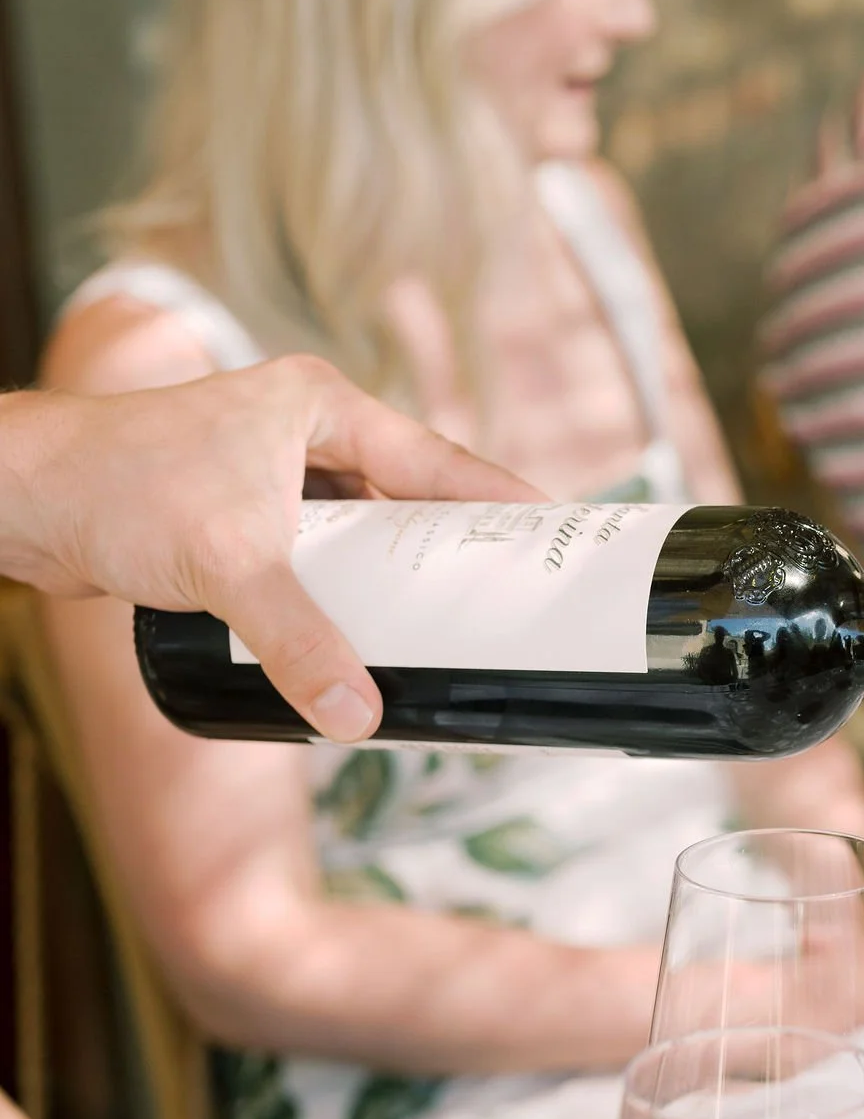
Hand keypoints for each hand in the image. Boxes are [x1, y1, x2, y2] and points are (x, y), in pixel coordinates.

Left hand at [0, 357, 539, 739]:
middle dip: (451, 546)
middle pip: (405, 494)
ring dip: (391, 574)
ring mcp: (268, 469)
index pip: (434, 458)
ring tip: (447, 624)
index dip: (497, 500)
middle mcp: (299, 429)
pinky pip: (316, 553)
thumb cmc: (118, 487)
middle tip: (511, 595)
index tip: (556, 534)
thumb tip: (357, 714)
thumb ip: (300, 640)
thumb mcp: (229, 566)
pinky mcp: (237, 511)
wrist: (26, 497)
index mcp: (316, 404)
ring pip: (359, 528)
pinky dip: (341, 588)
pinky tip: (363, 629)